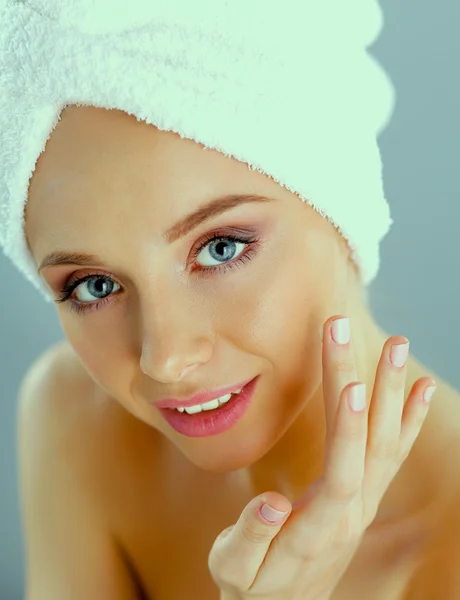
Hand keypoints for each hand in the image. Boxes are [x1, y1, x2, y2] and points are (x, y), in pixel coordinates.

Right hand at [208, 315, 436, 599]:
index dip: (347, 431)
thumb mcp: (235, 569)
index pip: (340, 473)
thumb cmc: (252, 586)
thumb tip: (269, 504)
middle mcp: (352, 512)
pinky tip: (417, 387)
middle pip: (366, 443)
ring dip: (390, 391)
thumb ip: (250, 538)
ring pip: (384, 442)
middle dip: (361, 384)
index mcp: (318, 529)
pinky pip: (391, 453)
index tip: (351, 384)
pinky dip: (407, 418)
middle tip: (347, 330)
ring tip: (396, 343)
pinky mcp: (363, 494)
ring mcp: (363, 501)